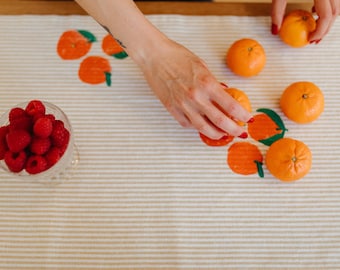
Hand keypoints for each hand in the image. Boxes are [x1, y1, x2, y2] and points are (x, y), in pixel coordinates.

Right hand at [138, 38, 252, 138]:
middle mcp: (196, 97)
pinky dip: (197, 127)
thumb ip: (214, 83)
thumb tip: (224, 94)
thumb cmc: (177, 56)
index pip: (231, 105)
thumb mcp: (202, 66)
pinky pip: (187, 124)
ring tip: (223, 134)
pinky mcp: (172, 109)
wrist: (154, 56)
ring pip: (204, 128)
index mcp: (207, 84)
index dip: (242, 115)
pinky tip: (202, 125)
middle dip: (234, 130)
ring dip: (217, 134)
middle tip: (240, 133)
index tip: (248, 118)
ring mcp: (183, 105)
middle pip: (221, 121)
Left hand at [271, 0, 339, 41]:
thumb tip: (275, 31)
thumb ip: (277, 12)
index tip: (310, 40)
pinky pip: (333, 0)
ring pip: (337, 7)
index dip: (320, 31)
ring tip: (314, 28)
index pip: (326, 16)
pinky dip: (327, 9)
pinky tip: (314, 12)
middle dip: (325, 29)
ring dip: (328, 20)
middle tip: (314, 39)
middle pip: (335, 13)